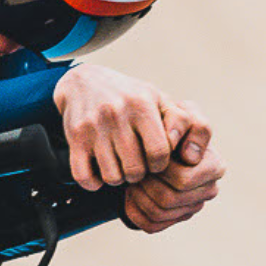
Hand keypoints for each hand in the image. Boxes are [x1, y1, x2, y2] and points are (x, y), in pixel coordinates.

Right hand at [53, 62, 185, 188]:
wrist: (83, 82)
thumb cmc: (129, 96)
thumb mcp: (159, 100)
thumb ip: (183, 123)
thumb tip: (190, 155)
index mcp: (141, 105)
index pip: (159, 153)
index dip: (159, 164)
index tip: (154, 160)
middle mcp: (116, 114)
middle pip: (135, 170)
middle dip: (139, 173)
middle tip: (136, 164)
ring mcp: (93, 127)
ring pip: (112, 177)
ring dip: (117, 178)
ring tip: (119, 165)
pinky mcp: (75, 138)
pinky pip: (85, 177)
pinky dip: (94, 183)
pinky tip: (99, 172)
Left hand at [122, 118, 222, 232]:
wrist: (150, 141)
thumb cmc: (165, 123)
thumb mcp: (175, 113)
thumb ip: (184, 122)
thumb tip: (189, 157)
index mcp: (215, 166)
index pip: (183, 179)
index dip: (158, 168)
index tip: (146, 153)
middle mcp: (208, 190)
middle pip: (168, 199)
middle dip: (145, 184)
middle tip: (133, 169)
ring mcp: (192, 208)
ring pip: (158, 213)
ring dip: (138, 195)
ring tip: (131, 178)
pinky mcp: (175, 220)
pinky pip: (150, 225)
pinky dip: (133, 210)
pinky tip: (131, 193)